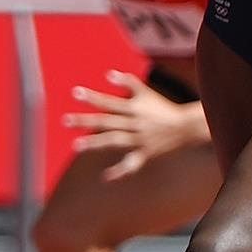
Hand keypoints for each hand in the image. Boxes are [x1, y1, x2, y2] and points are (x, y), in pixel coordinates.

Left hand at [65, 71, 208, 180]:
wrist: (186, 126)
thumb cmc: (163, 108)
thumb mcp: (146, 93)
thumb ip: (128, 82)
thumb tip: (108, 73)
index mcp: (133, 108)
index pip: (109, 101)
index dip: (92, 97)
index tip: (75, 92)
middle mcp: (134, 123)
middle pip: (106, 122)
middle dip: (85, 121)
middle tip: (65, 121)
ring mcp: (139, 140)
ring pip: (114, 141)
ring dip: (95, 143)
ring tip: (76, 146)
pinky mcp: (146, 154)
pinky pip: (131, 164)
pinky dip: (119, 172)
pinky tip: (105, 177)